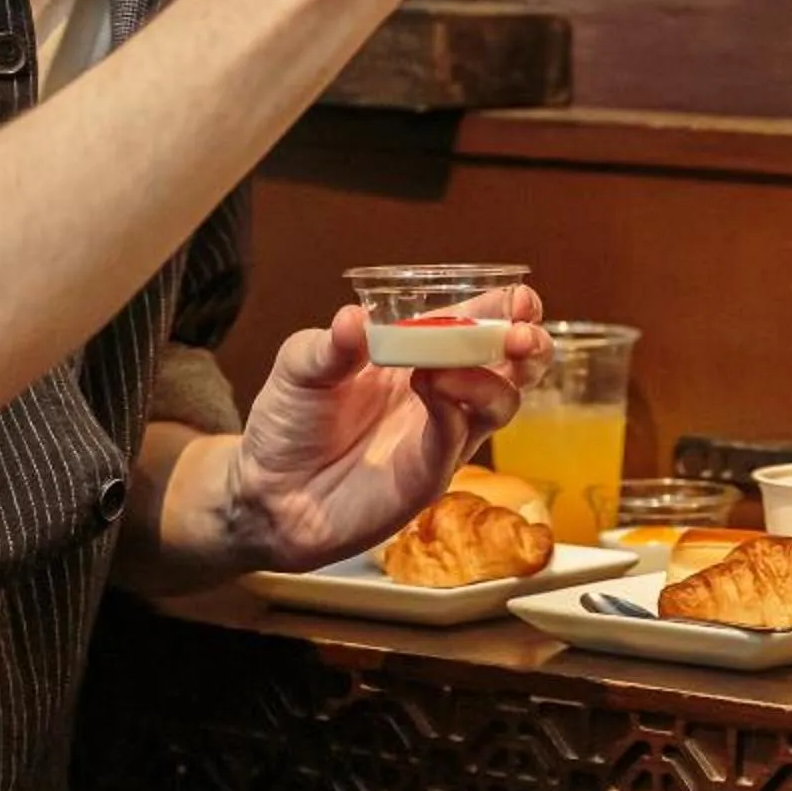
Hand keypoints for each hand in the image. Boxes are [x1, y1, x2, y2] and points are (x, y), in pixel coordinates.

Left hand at [223, 283, 549, 570]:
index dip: (505, 309)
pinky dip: (451, 409)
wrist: (264, 492)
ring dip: (491, 378)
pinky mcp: (426, 476)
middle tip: (520, 334)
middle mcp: (441, 392)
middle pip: (510, 367)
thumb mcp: (300, 366)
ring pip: (499, 404)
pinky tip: (429, 386)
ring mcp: (439, 436)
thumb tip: (355, 318)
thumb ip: (330, 344)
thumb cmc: (289, 422)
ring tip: (449, 364)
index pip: (477, 324)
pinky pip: (455, 440)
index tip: (520, 299)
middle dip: (527, 345)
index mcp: (418, 352)